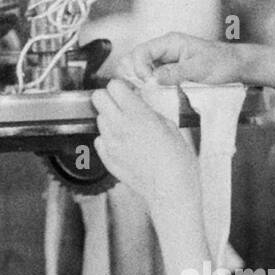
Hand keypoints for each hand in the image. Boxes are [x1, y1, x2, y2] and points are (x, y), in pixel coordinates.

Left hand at [92, 78, 198, 209]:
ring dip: (110, 119)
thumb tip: (139, 104)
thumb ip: (149, 111)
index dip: (122, 87)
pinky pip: (100, 140)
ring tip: (128, 130)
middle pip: (98, 97)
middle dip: (109, 98)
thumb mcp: (169, 125)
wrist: (171, 189)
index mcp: (137, 114)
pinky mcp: (107, 158)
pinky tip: (124, 145)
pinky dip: (109, 139)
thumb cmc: (176, 159)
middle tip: (122, 106)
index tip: (129, 92)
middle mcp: (119, 126)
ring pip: (99, 119)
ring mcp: (111, 143)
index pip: (114, 85)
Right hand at [112, 32, 247, 87]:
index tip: (147, 82)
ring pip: (141, 71)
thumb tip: (153, 79)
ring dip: (140, 83)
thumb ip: (176, 73)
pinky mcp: (169, 74)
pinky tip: (154, 97)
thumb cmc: (221, 63)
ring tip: (147, 95)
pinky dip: (149, 88)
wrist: (236, 66)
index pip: (141, 51)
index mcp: (170, 42)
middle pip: (135, 60)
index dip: (138, 67)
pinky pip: (152, 80)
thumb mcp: (199, 69)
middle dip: (134, 75)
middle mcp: (164, 51)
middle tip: (143, 90)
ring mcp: (165, 63)